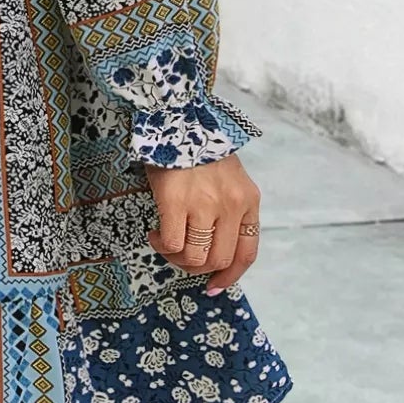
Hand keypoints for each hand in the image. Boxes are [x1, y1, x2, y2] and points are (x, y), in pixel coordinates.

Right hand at [142, 154, 260, 294]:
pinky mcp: (176, 202)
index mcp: (248, 200)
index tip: (214, 285)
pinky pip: (172, 243)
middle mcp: (231, 205)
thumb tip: (214, 247)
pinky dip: (162, 245)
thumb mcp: (230, 177)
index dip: (230, 275)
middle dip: (197, 268)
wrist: (177, 117)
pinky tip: (155, 234)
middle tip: (180, 257)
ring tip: (165, 242)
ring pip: (195, 257)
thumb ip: (229, 207)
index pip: (247, 252)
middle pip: (219, 259)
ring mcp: (205, 204)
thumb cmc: (199, 147)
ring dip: (177, 258)